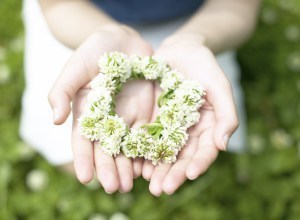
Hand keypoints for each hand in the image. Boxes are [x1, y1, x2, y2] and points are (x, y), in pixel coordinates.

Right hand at [48, 24, 153, 192]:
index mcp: (88, 114)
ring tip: (132, 184)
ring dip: (130, 167)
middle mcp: (109, 121)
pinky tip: (153, 165)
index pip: (83, 140)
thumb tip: (55, 120)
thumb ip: (62, 91)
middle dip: (110, 169)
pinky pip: (150, 135)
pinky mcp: (149, 114)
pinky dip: (151, 151)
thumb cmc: (95, 52)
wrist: (125, 43)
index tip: (86, 178)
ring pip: (129, 148)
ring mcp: (129, 119)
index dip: (84, 159)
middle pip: (108, 149)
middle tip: (115, 188)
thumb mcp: (75, 67)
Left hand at [142, 34, 238, 195]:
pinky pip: (146, 137)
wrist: (180, 50)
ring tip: (147, 183)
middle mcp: (188, 131)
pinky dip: (141, 150)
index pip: (205, 150)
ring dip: (155, 169)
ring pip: (163, 152)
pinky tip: (134, 162)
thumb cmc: (204, 65)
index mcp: (208, 126)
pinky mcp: (152, 119)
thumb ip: (226, 113)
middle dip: (173, 174)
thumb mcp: (219, 85)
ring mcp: (169, 126)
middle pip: (182, 157)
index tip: (191, 174)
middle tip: (162, 189)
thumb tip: (224, 144)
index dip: (199, 163)